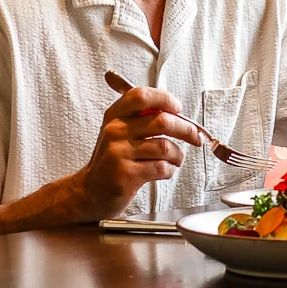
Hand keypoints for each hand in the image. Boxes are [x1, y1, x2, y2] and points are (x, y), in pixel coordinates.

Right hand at [66, 85, 203, 219]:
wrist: (91, 191)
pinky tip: (164, 171)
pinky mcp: (126, 175)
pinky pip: (161, 167)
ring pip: (165, 146)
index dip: (164, 99)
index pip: (141, 96)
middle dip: (186, 129)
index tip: (178, 108)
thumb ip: (142, 118)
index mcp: (114, 115)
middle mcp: (115, 131)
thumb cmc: (112, 160)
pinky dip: (169, 170)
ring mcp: (119, 153)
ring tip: (176, 159)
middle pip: (161, 120)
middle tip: (195, 136)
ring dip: (178, 155)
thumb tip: (177, 113)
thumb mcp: (119, 132)